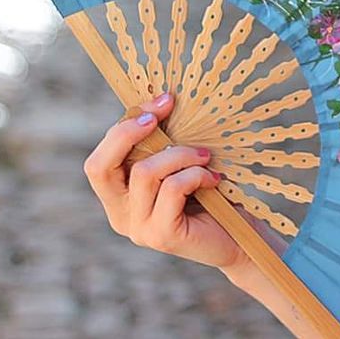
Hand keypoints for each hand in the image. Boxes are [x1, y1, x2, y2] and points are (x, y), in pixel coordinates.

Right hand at [83, 92, 247, 272]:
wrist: (240, 238)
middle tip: (165, 110)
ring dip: (180, 154)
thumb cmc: (211, 195)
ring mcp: (138, 229)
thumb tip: (160, 100)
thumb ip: (162, 146)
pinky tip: (214, 179)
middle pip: (99, 167)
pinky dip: (195, 174)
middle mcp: (120, 216)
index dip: (123, 125)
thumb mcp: (179, 165)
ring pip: (144, 172)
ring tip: (205, 156)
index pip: (99, 159)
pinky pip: (171, 188)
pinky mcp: (161, 236)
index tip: (162, 101)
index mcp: (118, 198)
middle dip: (128, 131)